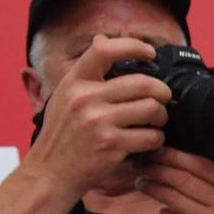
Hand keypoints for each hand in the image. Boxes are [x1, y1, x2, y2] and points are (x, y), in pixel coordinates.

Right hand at [26, 35, 171, 199]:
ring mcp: (98, 122)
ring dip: (161, 117)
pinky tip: (147, 141)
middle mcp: (85, 98)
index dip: (133, 46)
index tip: (150, 52)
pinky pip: (151, 136)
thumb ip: (86, 73)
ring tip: (154, 122)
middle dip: (162, 91)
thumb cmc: (62, 136)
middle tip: (163, 99)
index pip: (104, 50)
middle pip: (143, 83)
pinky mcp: (111, 145)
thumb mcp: (64, 97)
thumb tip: (102, 40)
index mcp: (74, 82)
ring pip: (152, 109)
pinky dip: (156, 139)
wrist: (50, 173)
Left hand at [133, 148, 213, 213]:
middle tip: (144, 163)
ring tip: (143, 182)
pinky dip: (164, 213)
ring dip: (154, 188)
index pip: (201, 166)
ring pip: (171, 198)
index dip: (176, 156)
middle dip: (158, 168)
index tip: (161, 150)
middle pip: (182, 179)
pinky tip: (164, 211)